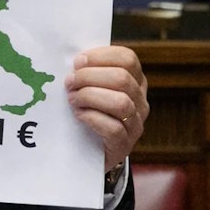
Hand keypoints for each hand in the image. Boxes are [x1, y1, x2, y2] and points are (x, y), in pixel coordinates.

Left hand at [65, 45, 148, 169]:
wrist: (89, 153)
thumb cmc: (87, 113)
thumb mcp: (91, 89)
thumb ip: (88, 73)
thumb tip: (74, 60)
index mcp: (134, 82)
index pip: (127, 58)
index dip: (100, 56)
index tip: (77, 62)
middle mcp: (140, 101)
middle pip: (122, 79)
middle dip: (89, 77)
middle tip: (69, 82)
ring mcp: (135, 124)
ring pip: (121, 102)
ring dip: (90, 96)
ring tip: (72, 99)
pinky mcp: (124, 144)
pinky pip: (114, 128)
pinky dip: (92, 118)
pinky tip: (79, 115)